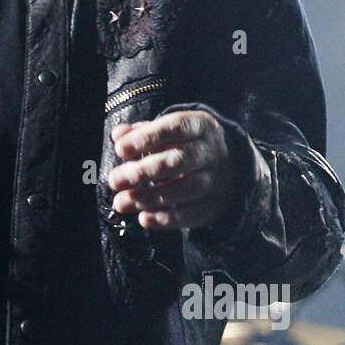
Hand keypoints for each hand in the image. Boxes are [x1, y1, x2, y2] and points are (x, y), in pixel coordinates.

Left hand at [107, 109, 236, 230]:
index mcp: (199, 126)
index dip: (146, 139)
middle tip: (115, 180)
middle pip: (178, 161)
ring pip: (184, 189)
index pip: (173, 128)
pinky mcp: (214, 205)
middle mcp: (210, 152)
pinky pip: (192, 214)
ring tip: (122, 202)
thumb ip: (141, 132)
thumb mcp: (168, 130)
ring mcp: (215, 180)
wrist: (228, 164)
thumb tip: (118, 135)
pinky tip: (144, 218)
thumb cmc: (186, 143)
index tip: (120, 149)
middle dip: (143, 172)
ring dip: (149, 198)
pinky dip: (166, 219)